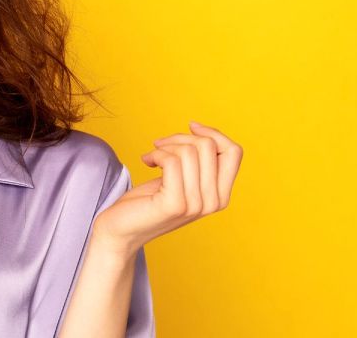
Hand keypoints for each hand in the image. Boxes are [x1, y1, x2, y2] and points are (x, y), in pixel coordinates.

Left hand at [93, 121, 243, 253]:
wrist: (121, 229)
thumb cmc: (149, 200)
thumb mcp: (182, 179)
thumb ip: (199, 163)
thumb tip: (201, 130)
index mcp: (221, 196)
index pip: (234, 152)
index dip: (213, 133)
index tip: (191, 126)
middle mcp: (214, 203)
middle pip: (209, 146)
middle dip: (181, 137)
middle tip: (160, 146)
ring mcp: (196, 205)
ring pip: (189, 151)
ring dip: (165, 146)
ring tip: (153, 156)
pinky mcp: (175, 204)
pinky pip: (171, 161)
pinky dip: (156, 154)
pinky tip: (147, 161)